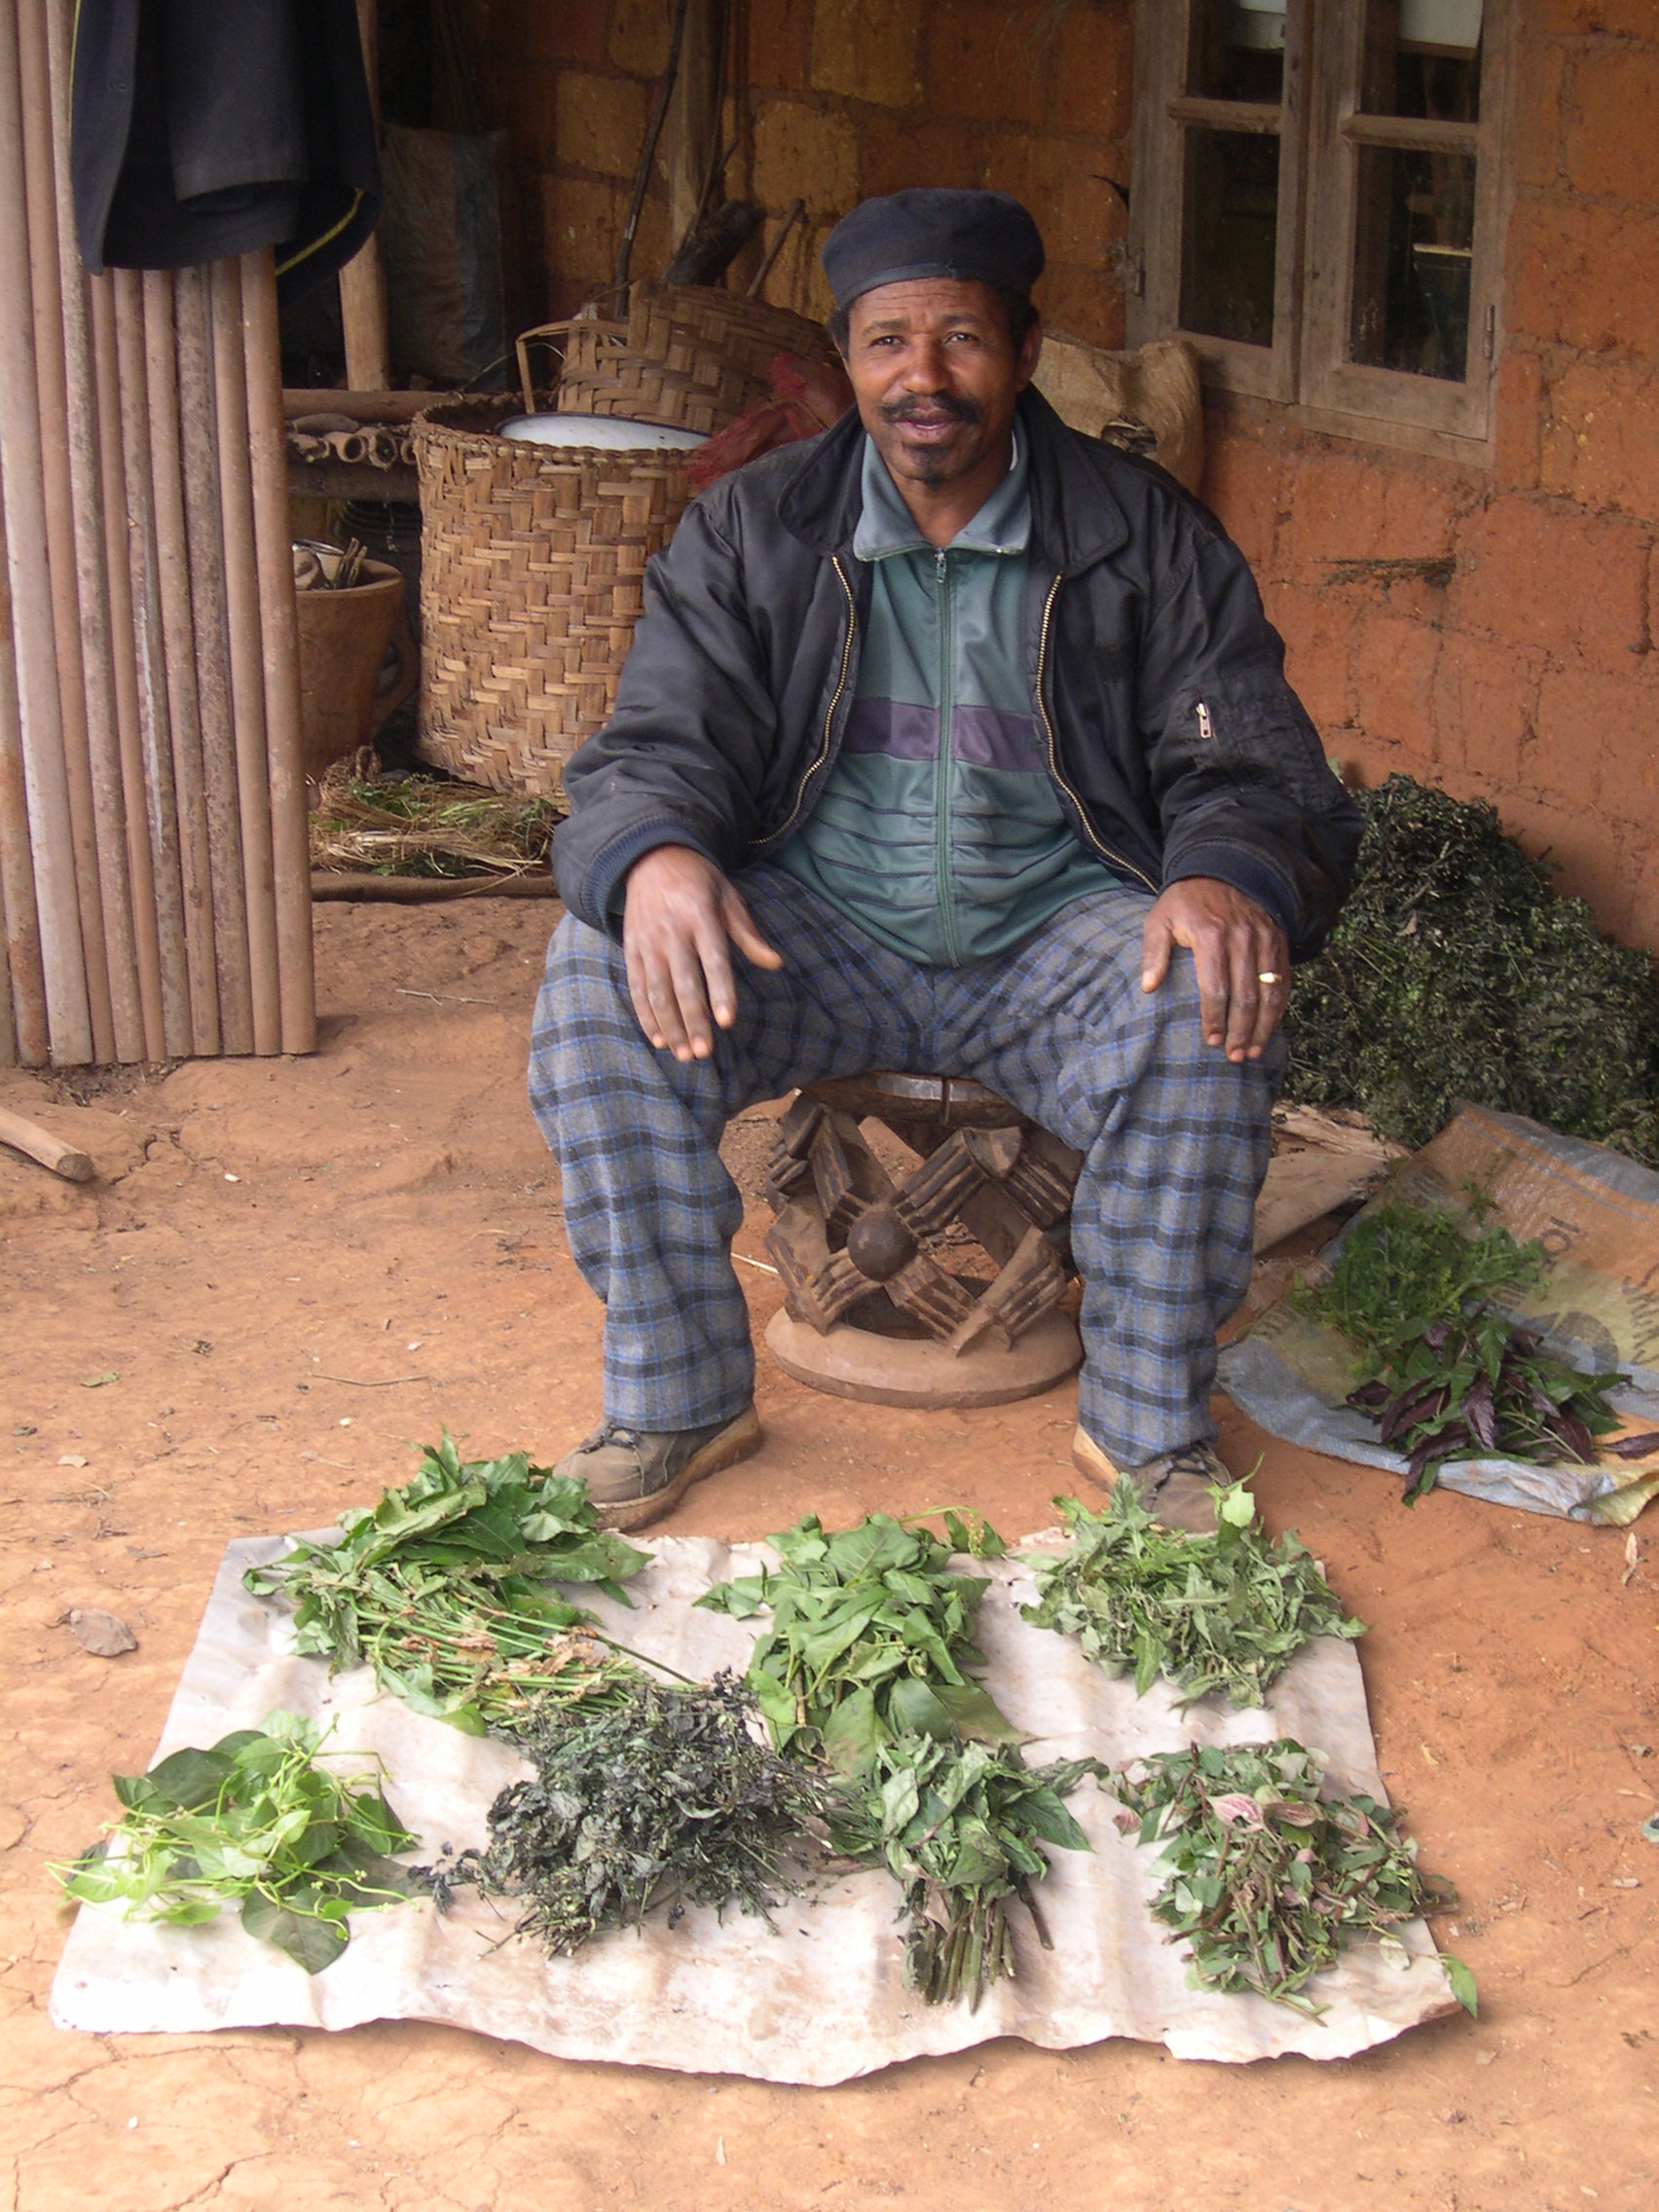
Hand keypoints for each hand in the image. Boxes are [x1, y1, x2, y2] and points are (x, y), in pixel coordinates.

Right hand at [621, 845, 782, 1061]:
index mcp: (700, 916)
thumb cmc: (700, 883)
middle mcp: (671, 931)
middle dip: (693, 1020)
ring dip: (670, 1026)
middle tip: (704, 1052)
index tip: (726, 1022)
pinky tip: (658, 1039)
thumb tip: (776, 963)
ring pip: (657, 991)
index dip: (720, 991)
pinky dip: (646, 1015)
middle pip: (683, 983)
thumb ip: (748, 935)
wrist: (651, 858)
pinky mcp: (632, 950)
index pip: (713, 960)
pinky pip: (637, 988)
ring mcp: (648, 942)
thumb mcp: (728, 898)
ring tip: (683, 1054)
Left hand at [1140, 877, 1288, 1062]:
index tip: (1211, 1041)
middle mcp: (1242, 937)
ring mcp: (1265, 938)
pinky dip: (1279, 1006)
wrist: (1223, 867)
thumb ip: (1153, 952)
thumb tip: (1149, 987)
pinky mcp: (1279, 940)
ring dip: (1263, 1025)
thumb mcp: (1160, 918)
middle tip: (1234, 1056)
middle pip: (1246, 994)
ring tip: (1253, 1051)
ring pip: (1269, 990)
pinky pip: (1284, 979)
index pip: (1215, 986)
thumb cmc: (1186, 901)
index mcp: (1211, 933)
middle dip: (1241, 1030)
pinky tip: (1270, 1027)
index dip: (1214, 1017)